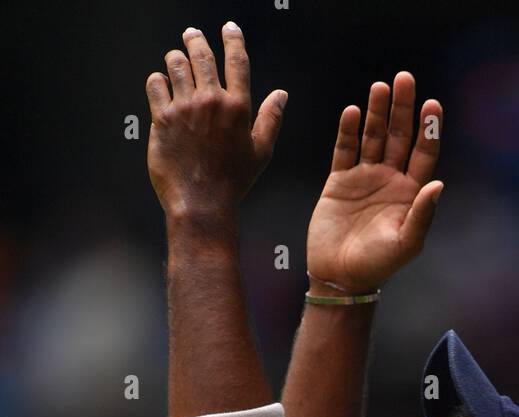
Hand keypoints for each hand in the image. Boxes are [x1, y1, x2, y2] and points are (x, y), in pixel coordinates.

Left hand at [146, 22, 285, 224]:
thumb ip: (270, 119)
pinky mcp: (161, 118)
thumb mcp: (260, 153)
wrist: (201, 204)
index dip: (233, 39)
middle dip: (196, 39)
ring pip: (176, 64)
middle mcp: (211, 102)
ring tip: (174, 58)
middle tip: (191, 34)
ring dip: (175, 58)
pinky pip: (155, 84)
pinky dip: (157, 80)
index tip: (229, 28)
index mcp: (238, 107)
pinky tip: (160, 84)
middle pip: (202, 56)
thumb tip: (281, 95)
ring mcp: (184, 108)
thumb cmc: (232, 183)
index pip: (237, 61)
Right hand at [307, 73, 442, 292]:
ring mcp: (365, 177)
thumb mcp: (406, 244)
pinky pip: (345, 149)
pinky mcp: (339, 181)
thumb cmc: (377, 265)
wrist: (340, 276)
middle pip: (400, 136)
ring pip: (373, 136)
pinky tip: (352, 112)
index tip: (431, 104)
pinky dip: (347, 131)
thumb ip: (422, 215)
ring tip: (380, 87)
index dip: (428, 129)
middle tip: (405, 79)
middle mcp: (390, 180)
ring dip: (377, 112)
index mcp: (410, 193)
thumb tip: (439, 184)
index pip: (424, 153)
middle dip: (403, 108)